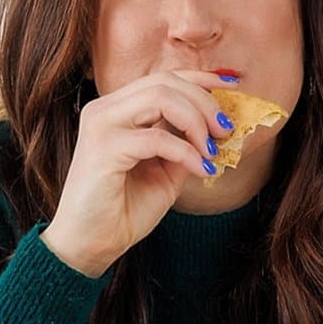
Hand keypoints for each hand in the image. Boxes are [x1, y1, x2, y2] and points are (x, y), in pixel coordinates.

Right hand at [40, 69, 235, 278]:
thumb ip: (183, 145)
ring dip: (196, 121)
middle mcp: (104, 110)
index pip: (162, 78)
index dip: (200, 78)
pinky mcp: (103, 147)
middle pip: (165, 82)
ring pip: (161, 97)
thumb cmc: (122, 211)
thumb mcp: (165, 172)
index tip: (232, 86)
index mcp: (116, 111)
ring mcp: (101, 125)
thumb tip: (214, 129)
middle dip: (204, 102)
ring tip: (211, 150)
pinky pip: (157, 138)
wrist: (90, 246)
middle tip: (225, 130)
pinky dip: (186, 152)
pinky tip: (200, 169)